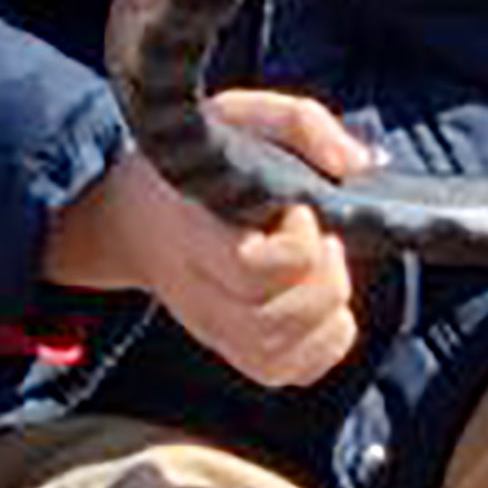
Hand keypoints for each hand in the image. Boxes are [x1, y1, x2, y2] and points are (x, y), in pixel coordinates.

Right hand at [43, 87, 369, 389]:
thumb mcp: (238, 114)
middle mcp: (195, 293)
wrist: (130, 216)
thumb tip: (356, 165)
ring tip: (324, 270)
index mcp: (191, 232)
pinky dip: (324, 347)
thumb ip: (301, 124)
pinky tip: (325, 305)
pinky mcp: (230, 348)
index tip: (298, 210)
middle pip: (271, 324)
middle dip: (322, 283)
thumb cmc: (194, 163)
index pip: (252, 270)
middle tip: (321, 239)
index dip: (298, 245)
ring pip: (279, 360)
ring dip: (327, 316)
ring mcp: (211, 329)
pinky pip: (285, 373)